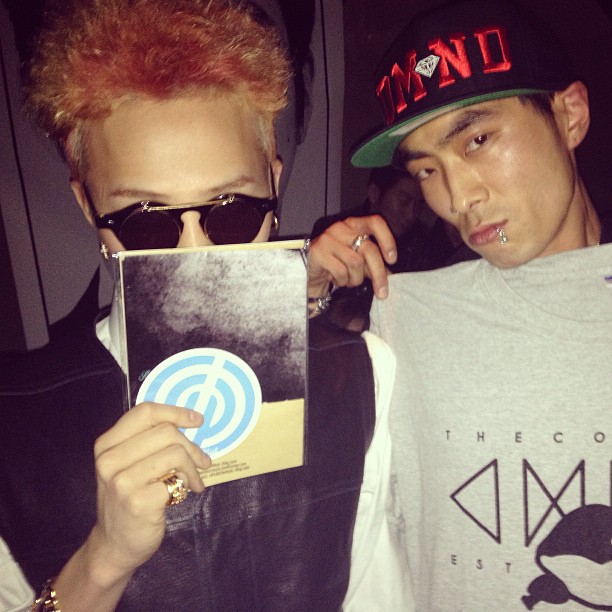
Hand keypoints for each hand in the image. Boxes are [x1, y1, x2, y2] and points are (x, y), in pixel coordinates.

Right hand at [87, 403, 209, 581]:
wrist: (114, 545)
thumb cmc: (127, 499)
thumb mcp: (127, 464)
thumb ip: (148, 441)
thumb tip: (190, 421)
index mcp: (107, 444)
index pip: (145, 412)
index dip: (175, 412)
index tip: (196, 420)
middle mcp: (109, 460)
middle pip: (166, 431)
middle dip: (191, 445)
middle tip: (202, 460)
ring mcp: (122, 482)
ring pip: (175, 453)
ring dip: (193, 466)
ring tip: (195, 479)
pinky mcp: (138, 503)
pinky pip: (177, 480)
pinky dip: (189, 483)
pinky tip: (188, 492)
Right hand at [308, 215, 396, 299]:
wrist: (307, 273)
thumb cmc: (335, 265)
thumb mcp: (357, 262)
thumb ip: (372, 264)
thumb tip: (391, 275)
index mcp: (354, 224)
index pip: (375, 222)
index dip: (387, 240)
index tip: (392, 260)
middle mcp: (341, 228)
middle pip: (369, 249)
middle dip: (378, 274)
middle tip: (383, 293)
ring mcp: (328, 239)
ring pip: (355, 263)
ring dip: (355, 279)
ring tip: (348, 280)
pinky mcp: (318, 252)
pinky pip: (340, 271)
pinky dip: (341, 281)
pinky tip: (335, 280)